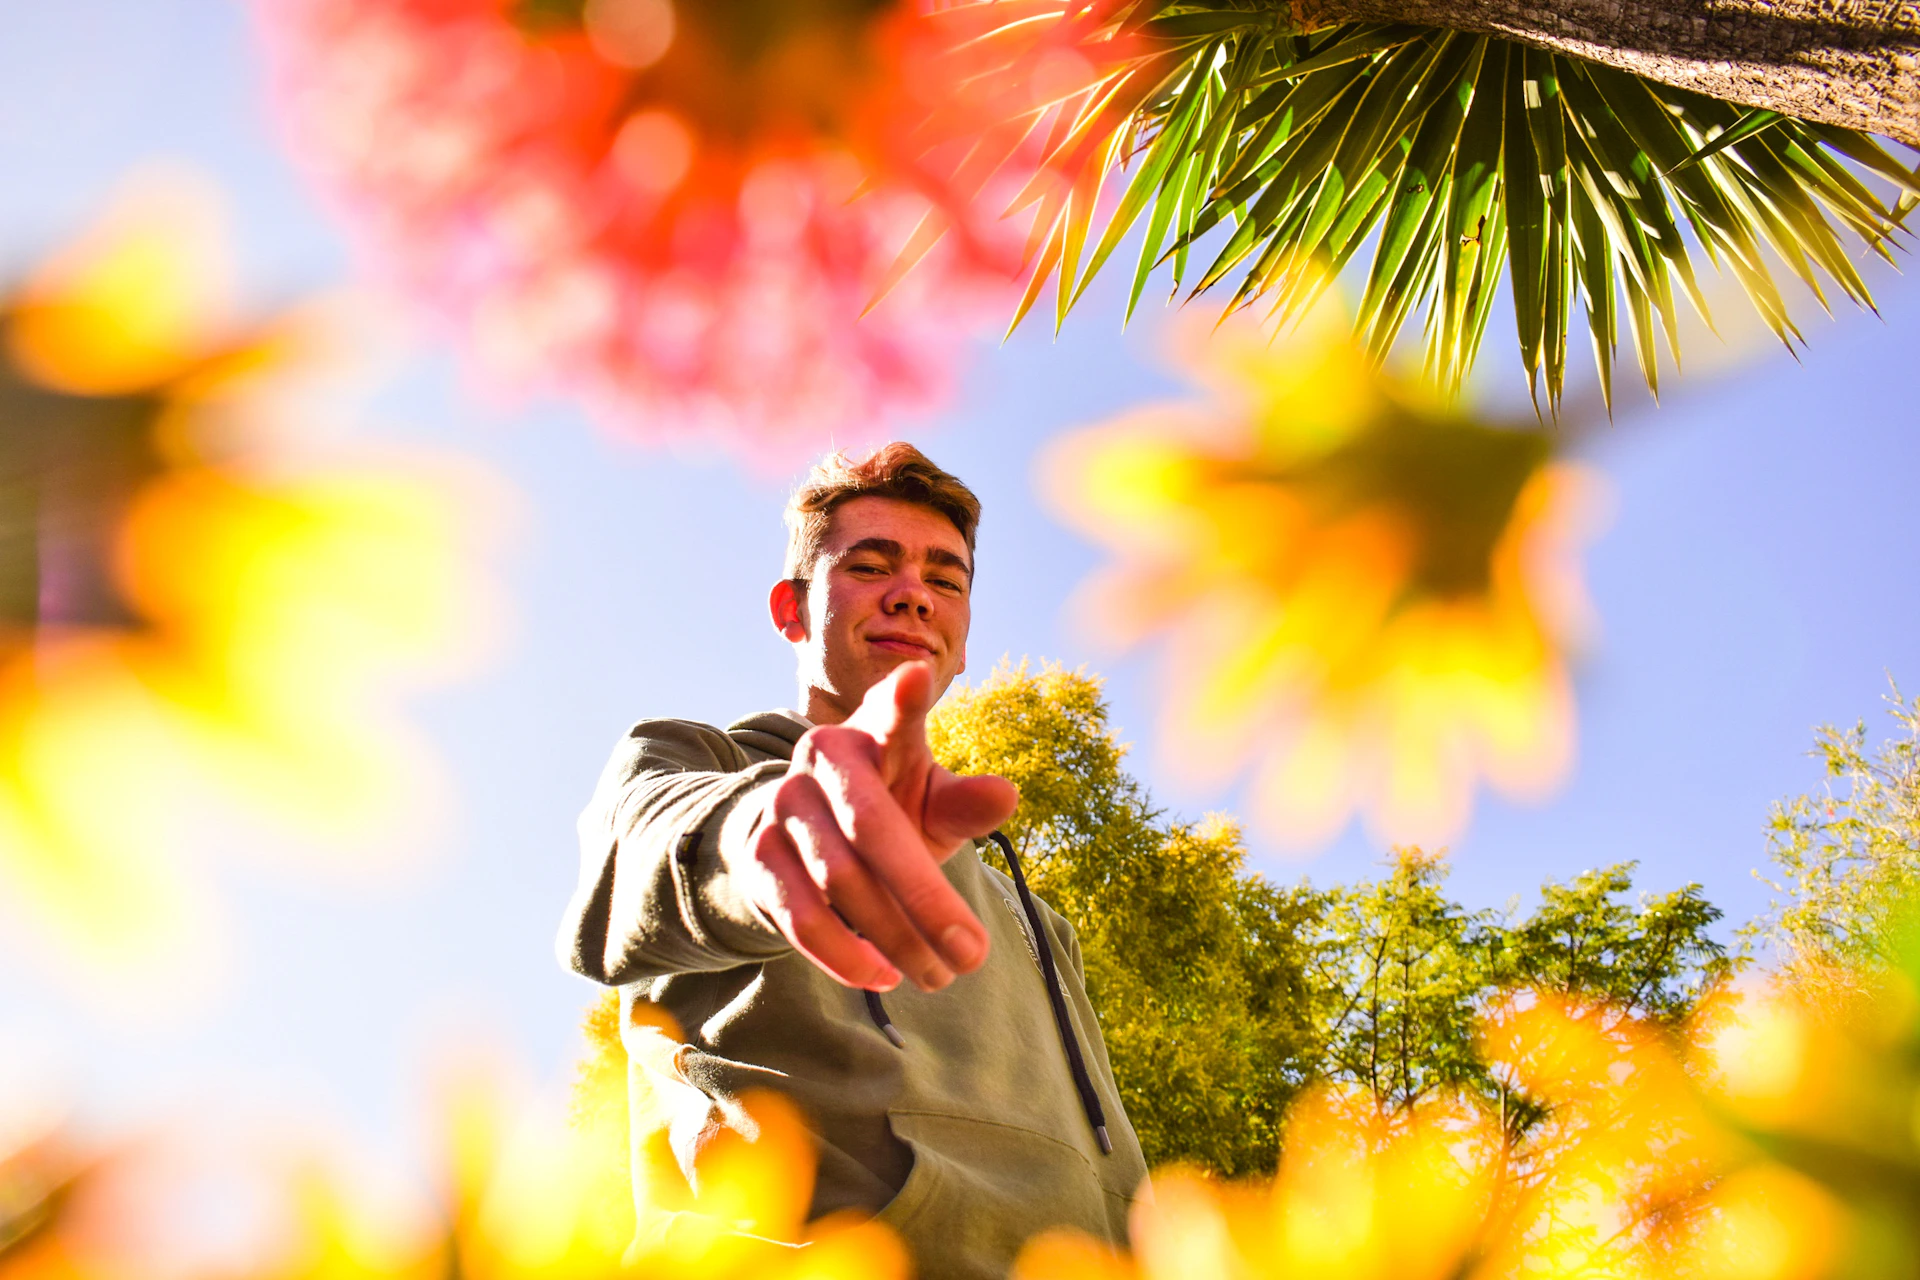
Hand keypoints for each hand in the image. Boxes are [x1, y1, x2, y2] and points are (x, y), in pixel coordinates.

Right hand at [720, 662, 1017, 991]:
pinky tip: (884, 977)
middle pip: (873, 828)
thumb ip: (965, 803)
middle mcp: (821, 759)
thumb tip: (1006, 796)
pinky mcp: (759, 857)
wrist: (800, 836)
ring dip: (895, 938)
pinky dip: (845, 955)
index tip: (920, 676)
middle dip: (927, 899)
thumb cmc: (889, 809)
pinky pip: (801, 915)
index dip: (903, 700)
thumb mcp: (931, 802)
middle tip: (975, 954)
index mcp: (874, 731)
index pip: (892, 714)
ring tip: (941, 976)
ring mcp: (784, 806)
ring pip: (839, 881)